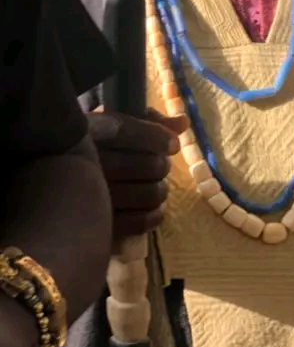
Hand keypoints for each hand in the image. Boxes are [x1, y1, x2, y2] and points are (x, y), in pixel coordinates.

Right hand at [87, 109, 186, 241]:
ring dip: (161, 190)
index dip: (155, 136)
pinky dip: (155, 215)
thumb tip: (182, 123)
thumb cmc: (96, 149)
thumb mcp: (114, 126)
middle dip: (162, 165)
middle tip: (161, 167)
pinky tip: (154, 208)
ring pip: (148, 193)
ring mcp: (91, 198)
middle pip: (145, 164)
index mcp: (87, 133)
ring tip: (156, 186)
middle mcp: (86, 164)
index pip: (123, 130)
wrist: (57, 191)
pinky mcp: (98, 225)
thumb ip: (148, 121)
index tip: (173, 144)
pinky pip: (139, 222)